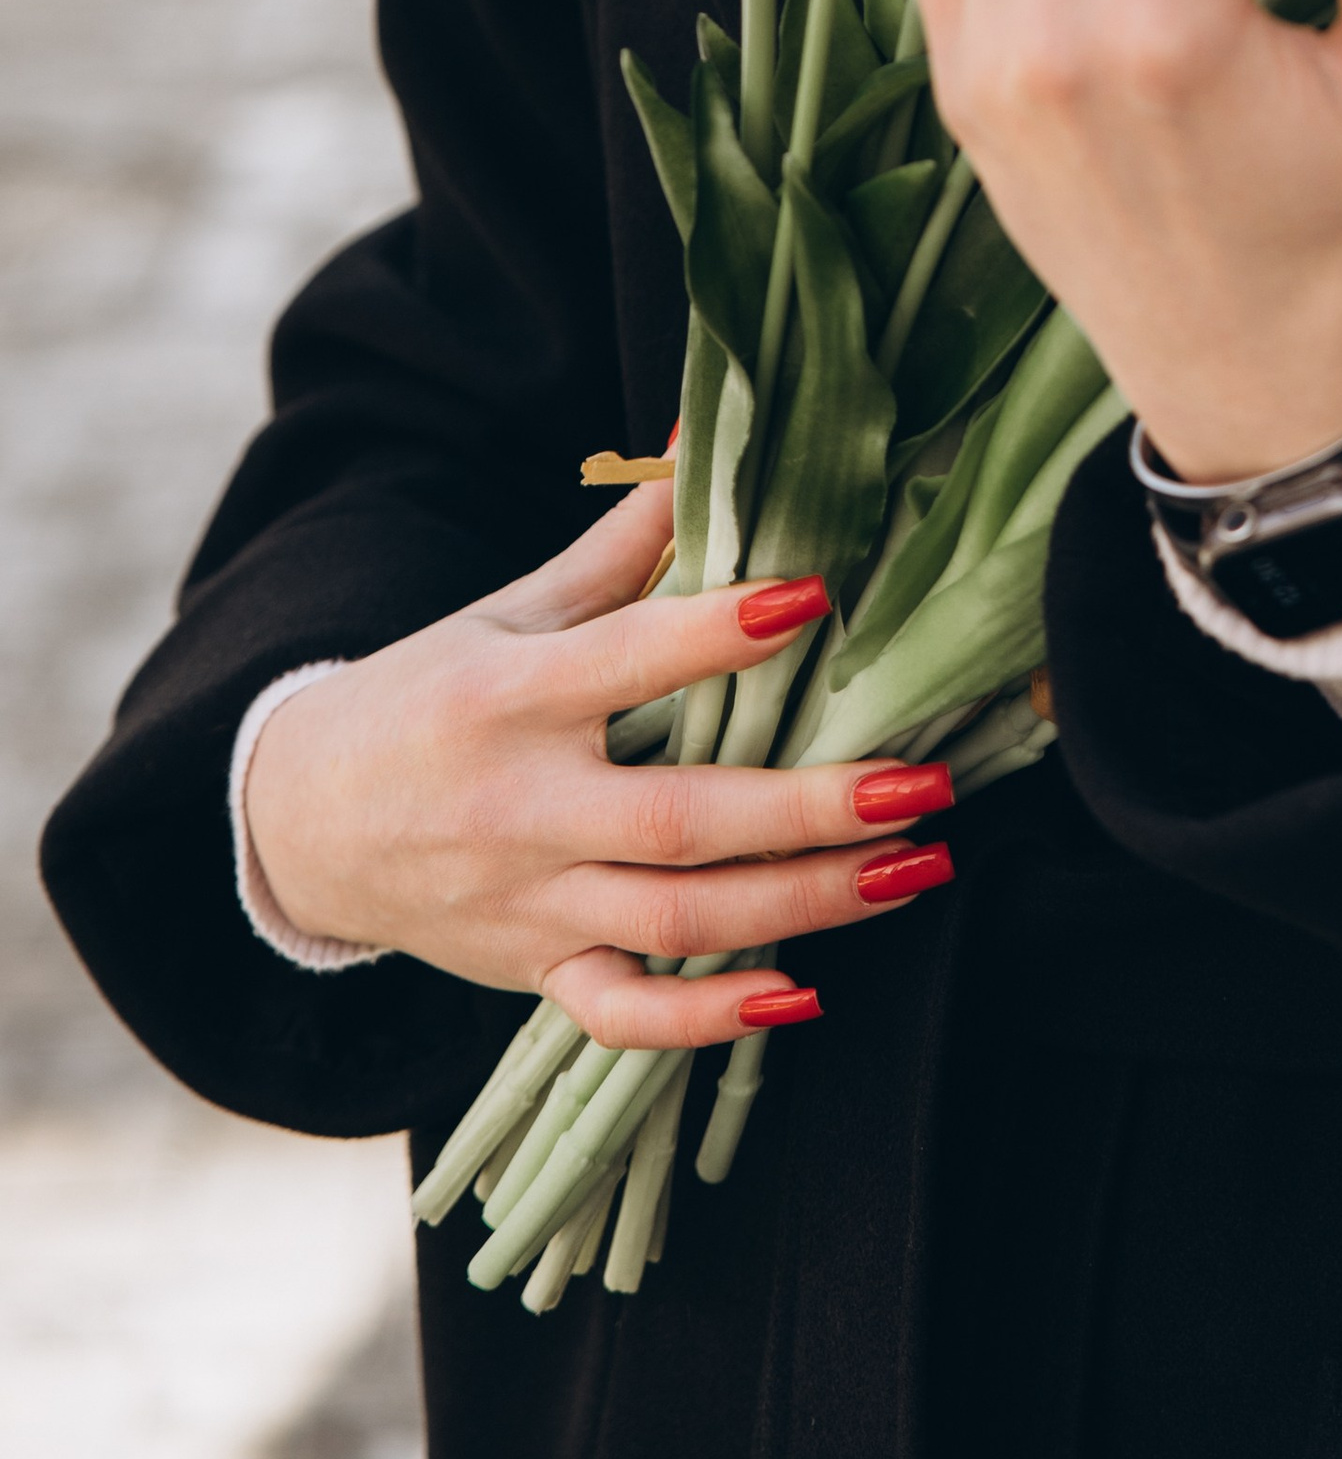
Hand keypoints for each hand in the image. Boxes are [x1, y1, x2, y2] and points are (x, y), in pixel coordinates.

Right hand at [242, 484, 954, 1045]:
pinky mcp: (531, 973)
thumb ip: (622, 543)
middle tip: (925, 784)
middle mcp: (520, 807)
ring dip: (805, 905)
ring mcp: (528, 902)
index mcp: (509, 696)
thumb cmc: (425, 695)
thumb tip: (705, 435)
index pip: (629, 659)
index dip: (722, 630)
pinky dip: (706, 1023)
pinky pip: (622, 1015)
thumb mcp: (510, 609)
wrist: (300, 823)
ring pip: (677, 922)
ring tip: (912, 868)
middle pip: (681, 820)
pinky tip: (802, 996)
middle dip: (813, 808)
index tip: (816, 597)